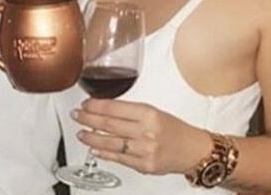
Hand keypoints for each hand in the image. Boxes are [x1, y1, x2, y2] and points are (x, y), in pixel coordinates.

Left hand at [72, 99, 210, 174]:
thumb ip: (130, 111)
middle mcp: (146, 131)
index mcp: (148, 113)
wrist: (193, 150)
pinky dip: (104, 153)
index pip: (114, 107)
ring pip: (111, 142)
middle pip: (110, 124)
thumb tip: (104, 109)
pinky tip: (94, 149)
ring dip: (92, 137)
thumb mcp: (153, 111)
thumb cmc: (174, 128)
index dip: (95, 105)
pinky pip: (120, 158)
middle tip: (76, 116)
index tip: (84, 104)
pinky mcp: (145, 166)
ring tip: (81, 133)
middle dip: (88, 119)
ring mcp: (145, 150)